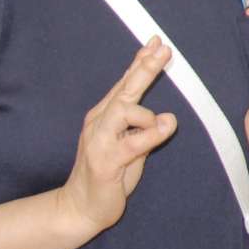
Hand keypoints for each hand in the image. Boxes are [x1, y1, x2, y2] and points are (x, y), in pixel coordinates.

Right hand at [60, 39, 179, 233]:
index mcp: (106, 115)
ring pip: (123, 109)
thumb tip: (167, 115)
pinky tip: (166, 127)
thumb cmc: (109, 173)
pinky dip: (150, 133)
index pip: (125, 83)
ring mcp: (100, 140)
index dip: (140, 61)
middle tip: (164, 49)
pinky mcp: (105, 161)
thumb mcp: (132, 145)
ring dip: (146, 111)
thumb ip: (144, 127)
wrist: (81, 206)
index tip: (156, 42)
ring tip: (165, 121)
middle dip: (145, 68)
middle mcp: (100, 121)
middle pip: (125, 89)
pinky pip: (131, 143)